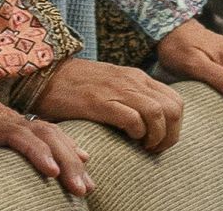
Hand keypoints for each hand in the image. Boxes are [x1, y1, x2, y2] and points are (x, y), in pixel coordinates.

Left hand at [0, 44, 91, 195]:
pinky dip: (64, 142)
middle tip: (82, 189)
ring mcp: (4, 113)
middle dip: (65, 160)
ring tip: (87, 181)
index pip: (13, 134)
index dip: (34, 152)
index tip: (53, 171)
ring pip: (47, 130)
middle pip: (41, 134)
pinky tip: (79, 154)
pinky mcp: (4, 115)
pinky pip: (42, 127)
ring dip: (70, 154)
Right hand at [31, 56, 184, 152]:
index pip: (175, 100)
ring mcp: (116, 89)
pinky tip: (127, 137)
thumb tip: (150, 123)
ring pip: (158, 113)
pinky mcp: (99, 101)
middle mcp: (132, 80)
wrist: (47, 74)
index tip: (160, 141)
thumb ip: (131, 98)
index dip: (174, 126)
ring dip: (155, 136)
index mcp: (136, 77)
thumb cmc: (78, 86)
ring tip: (142, 146)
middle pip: (173, 108)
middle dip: (170, 135)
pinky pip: (132, 118)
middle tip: (154, 148)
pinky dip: (136, 132)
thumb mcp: (112, 85)